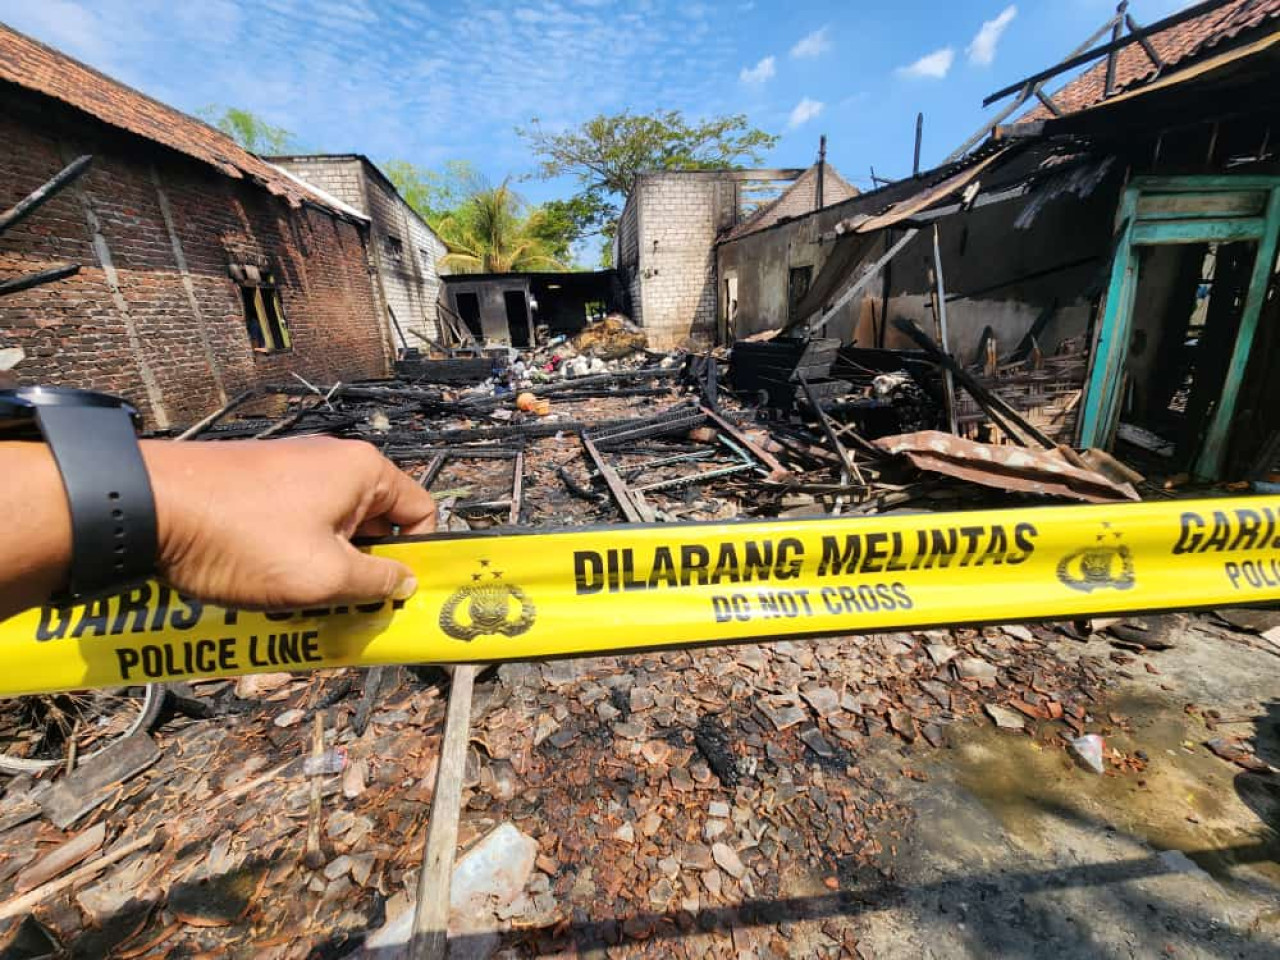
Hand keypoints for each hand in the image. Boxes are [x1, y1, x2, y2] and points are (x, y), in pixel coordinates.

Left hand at [143, 438, 435, 609]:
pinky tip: (265, 585)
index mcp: (363, 472)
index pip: (422, 512)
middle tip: (346, 607)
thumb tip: (402, 582)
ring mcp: (293, 470)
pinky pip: (296, 526)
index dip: (418, 557)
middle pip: (376, 524)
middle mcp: (333, 462)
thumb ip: (376, 583)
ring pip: (333, 530)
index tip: (401, 593)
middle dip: (365, 570)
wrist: (147, 508)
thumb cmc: (239, 537)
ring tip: (296, 602)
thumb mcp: (324, 577)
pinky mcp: (259, 483)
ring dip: (325, 569)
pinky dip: (291, 558)